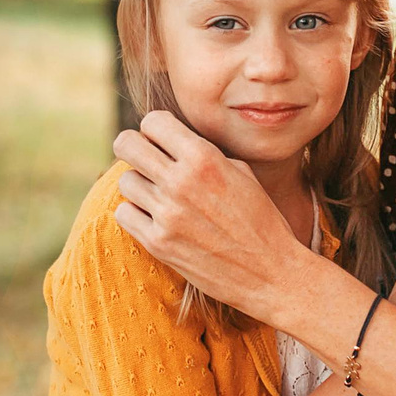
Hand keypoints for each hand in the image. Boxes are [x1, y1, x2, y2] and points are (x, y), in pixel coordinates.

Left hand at [112, 112, 312, 322]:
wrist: (271, 273)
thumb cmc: (261, 220)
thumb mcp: (242, 173)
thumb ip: (205, 154)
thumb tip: (173, 142)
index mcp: (205, 158)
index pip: (153, 122)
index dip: (155, 129)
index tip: (161, 141)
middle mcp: (181, 182)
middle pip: (126, 145)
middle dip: (132, 147)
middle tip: (143, 159)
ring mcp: (167, 214)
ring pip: (125, 181)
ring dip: (138, 185)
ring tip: (158, 195)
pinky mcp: (158, 243)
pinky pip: (124, 214)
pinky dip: (136, 214)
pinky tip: (155, 218)